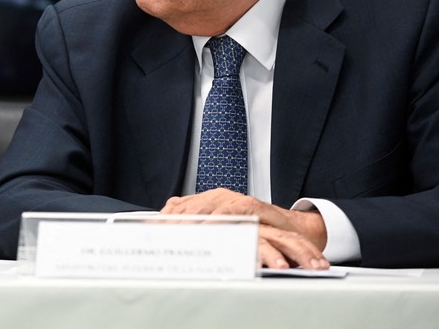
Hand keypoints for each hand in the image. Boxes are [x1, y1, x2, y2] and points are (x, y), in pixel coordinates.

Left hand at [160, 188, 328, 269]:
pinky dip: (219, 219)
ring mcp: (234, 199)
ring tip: (176, 234)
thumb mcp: (223, 232)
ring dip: (191, 221)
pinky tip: (208, 229)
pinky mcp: (252, 205)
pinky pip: (232, 211)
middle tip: (157, 236)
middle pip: (187, 207)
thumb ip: (199, 231)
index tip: (148, 234)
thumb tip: (169, 240)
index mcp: (207, 202)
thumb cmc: (254, 231)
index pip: (178, 208)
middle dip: (171, 222)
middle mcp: (218, 197)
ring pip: (206, 207)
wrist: (290, 229)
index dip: (162, 220)